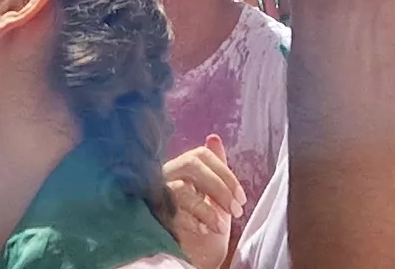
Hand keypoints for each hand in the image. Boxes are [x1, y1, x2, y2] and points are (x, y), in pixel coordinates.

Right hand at [162, 137, 244, 268]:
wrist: (193, 261)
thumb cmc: (203, 231)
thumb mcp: (215, 201)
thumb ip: (216, 172)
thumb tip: (214, 138)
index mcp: (179, 172)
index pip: (201, 155)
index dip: (225, 172)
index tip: (241, 197)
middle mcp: (164, 179)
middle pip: (192, 163)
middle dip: (220, 185)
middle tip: (236, 209)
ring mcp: (156, 197)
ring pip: (183, 187)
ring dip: (209, 207)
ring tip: (222, 224)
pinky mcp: (153, 216)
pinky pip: (175, 210)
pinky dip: (197, 219)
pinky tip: (206, 230)